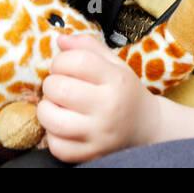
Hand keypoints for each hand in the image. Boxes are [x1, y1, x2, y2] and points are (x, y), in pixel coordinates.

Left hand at [37, 32, 159, 162]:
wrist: (147, 128)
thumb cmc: (125, 91)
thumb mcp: (114, 64)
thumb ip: (87, 47)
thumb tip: (60, 38)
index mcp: (116, 79)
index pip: (76, 61)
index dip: (60, 59)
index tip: (63, 65)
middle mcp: (109, 107)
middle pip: (59, 87)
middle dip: (51, 82)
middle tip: (59, 85)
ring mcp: (99, 134)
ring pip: (52, 119)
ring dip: (46, 108)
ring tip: (56, 105)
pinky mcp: (91, 154)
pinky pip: (56, 146)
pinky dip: (52, 135)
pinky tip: (63, 126)